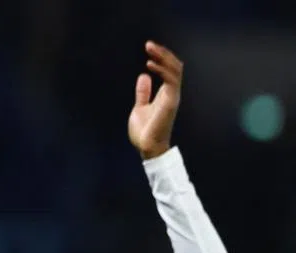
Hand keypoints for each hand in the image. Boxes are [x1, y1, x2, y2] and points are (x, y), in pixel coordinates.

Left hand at [128, 41, 182, 159]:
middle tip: (149, 44)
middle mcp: (172, 93)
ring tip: (150, 48)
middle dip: (163, 53)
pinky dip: (162, 70)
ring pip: (174, 70)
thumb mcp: (140, 107)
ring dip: (163, 57)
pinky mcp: (170, 102)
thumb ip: (143, 93)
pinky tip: (150, 64)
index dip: (162, 57)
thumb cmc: (145, 131)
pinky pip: (171, 80)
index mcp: (166, 93)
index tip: (149, 48)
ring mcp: (173, 96)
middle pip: (174, 66)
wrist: (147, 147)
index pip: (169, 69)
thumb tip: (143, 76)